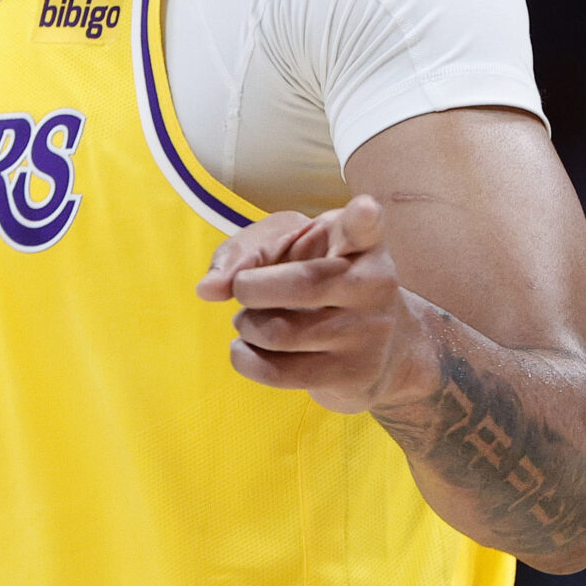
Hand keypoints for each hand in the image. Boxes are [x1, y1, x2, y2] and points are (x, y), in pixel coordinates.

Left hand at [195, 195, 421, 414]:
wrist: (376, 346)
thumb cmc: (319, 279)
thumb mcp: (288, 246)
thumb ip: (245, 251)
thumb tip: (209, 288)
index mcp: (360, 242)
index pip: (365, 228)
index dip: (363, 218)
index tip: (365, 209)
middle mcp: (374, 285)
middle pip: (304, 283)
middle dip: (251, 286)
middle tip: (243, 288)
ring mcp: (368, 334)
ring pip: (280, 333)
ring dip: (246, 324)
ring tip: (251, 320)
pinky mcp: (352, 376)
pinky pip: (277, 372)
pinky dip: (245, 358)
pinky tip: (250, 348)